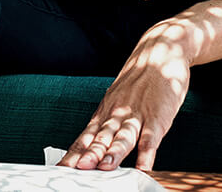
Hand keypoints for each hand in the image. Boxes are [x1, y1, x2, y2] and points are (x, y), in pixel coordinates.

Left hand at [58, 22, 192, 171]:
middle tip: (77, 169)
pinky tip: (143, 167)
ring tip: (104, 168)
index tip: (61, 167)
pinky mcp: (158, 117)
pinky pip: (151, 138)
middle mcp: (117, 114)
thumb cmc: (139, 81)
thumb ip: (107, 123)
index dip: (74, 152)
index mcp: (105, 111)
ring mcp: (137, 115)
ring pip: (123, 136)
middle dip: (89, 154)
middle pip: (101, 137)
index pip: (86, 136)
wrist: (160, 52)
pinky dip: (147, 154)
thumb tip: (93, 145)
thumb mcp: (117, 99)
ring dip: (114, 152)